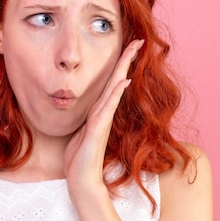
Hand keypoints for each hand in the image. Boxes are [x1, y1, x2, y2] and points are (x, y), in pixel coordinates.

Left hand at [63, 39, 143, 195]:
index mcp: (99, 111)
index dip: (121, 64)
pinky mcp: (98, 129)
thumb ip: (89, 119)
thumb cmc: (80, 158)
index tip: (130, 47)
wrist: (82, 179)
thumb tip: (91, 110)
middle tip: (139, 40)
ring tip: (132, 50)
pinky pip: (107, 107)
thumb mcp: (81, 132)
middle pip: (118, 79)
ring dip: (123, 68)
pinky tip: (122, 81)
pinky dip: (115, 93)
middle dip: (127, 59)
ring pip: (114, 88)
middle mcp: (104, 112)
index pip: (112, 82)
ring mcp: (103, 120)